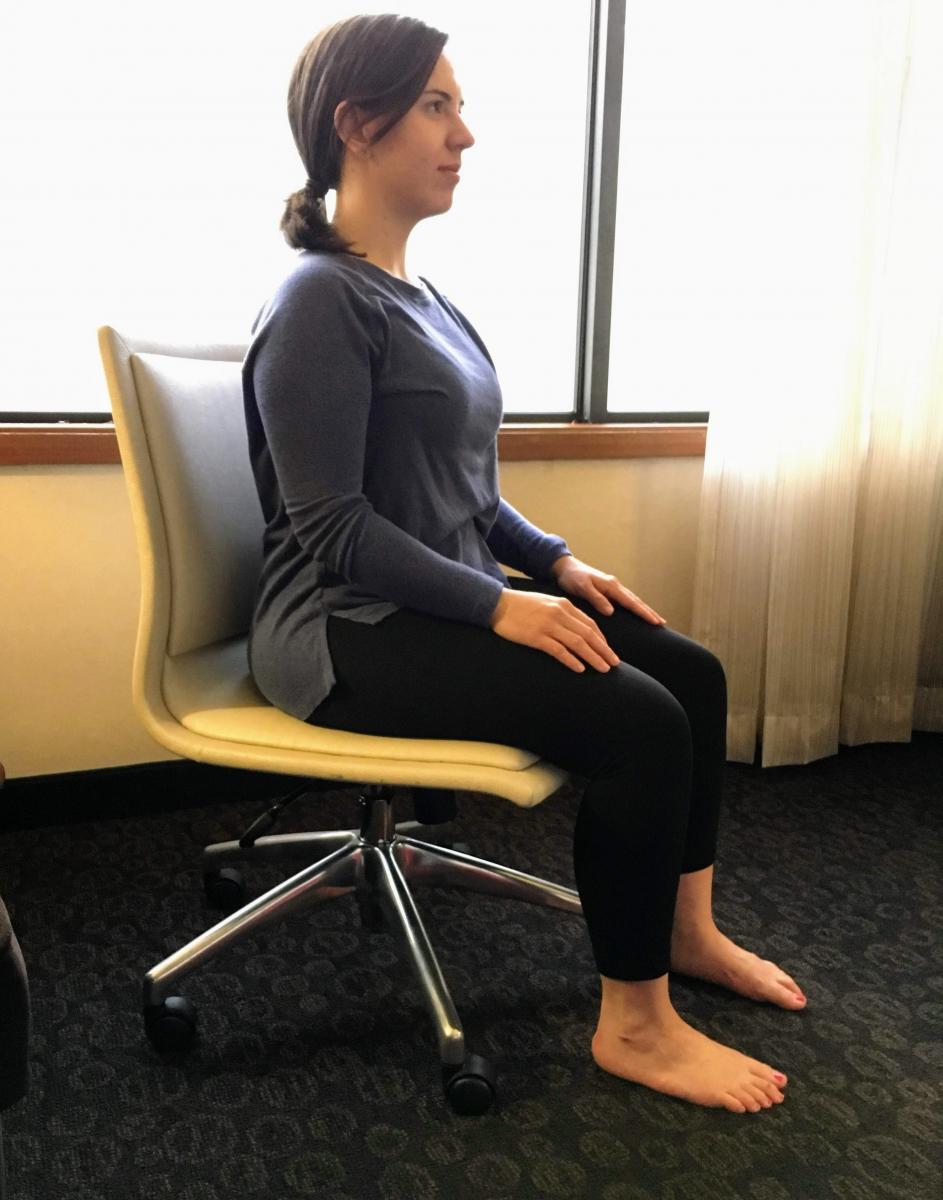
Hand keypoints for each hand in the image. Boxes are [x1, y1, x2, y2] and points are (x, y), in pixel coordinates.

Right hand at [489, 588, 620, 673]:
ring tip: (603, 668)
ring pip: (578, 643)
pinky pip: (559, 650)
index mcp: (564, 605)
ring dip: (593, 657)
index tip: (609, 651)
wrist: (497, 604)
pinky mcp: (536, 636)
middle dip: (604, 650)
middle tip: (614, 663)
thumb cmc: (521, 605)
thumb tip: (578, 629)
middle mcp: (559, 614)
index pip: (590, 624)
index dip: (602, 639)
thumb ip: (563, 613)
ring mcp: (548, 625)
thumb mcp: (546, 603)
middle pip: (588, 634)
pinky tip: (580, 669)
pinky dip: (572, 660)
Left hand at [549, 555, 665, 625]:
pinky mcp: (607, 589)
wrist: (564, 566)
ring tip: (654, 619)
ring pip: (632, 600)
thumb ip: (596, 598)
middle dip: (649, 612)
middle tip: (661, 623)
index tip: (655, 622)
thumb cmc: (572, 577)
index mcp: (610, 585)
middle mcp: (614, 585)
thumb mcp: (582, 587)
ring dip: (644, 609)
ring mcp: (612, 587)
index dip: (643, 612)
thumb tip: (611, 611)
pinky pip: (625, 600)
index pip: (631, 602)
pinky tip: (637, 612)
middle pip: (636, 601)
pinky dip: (634, 606)